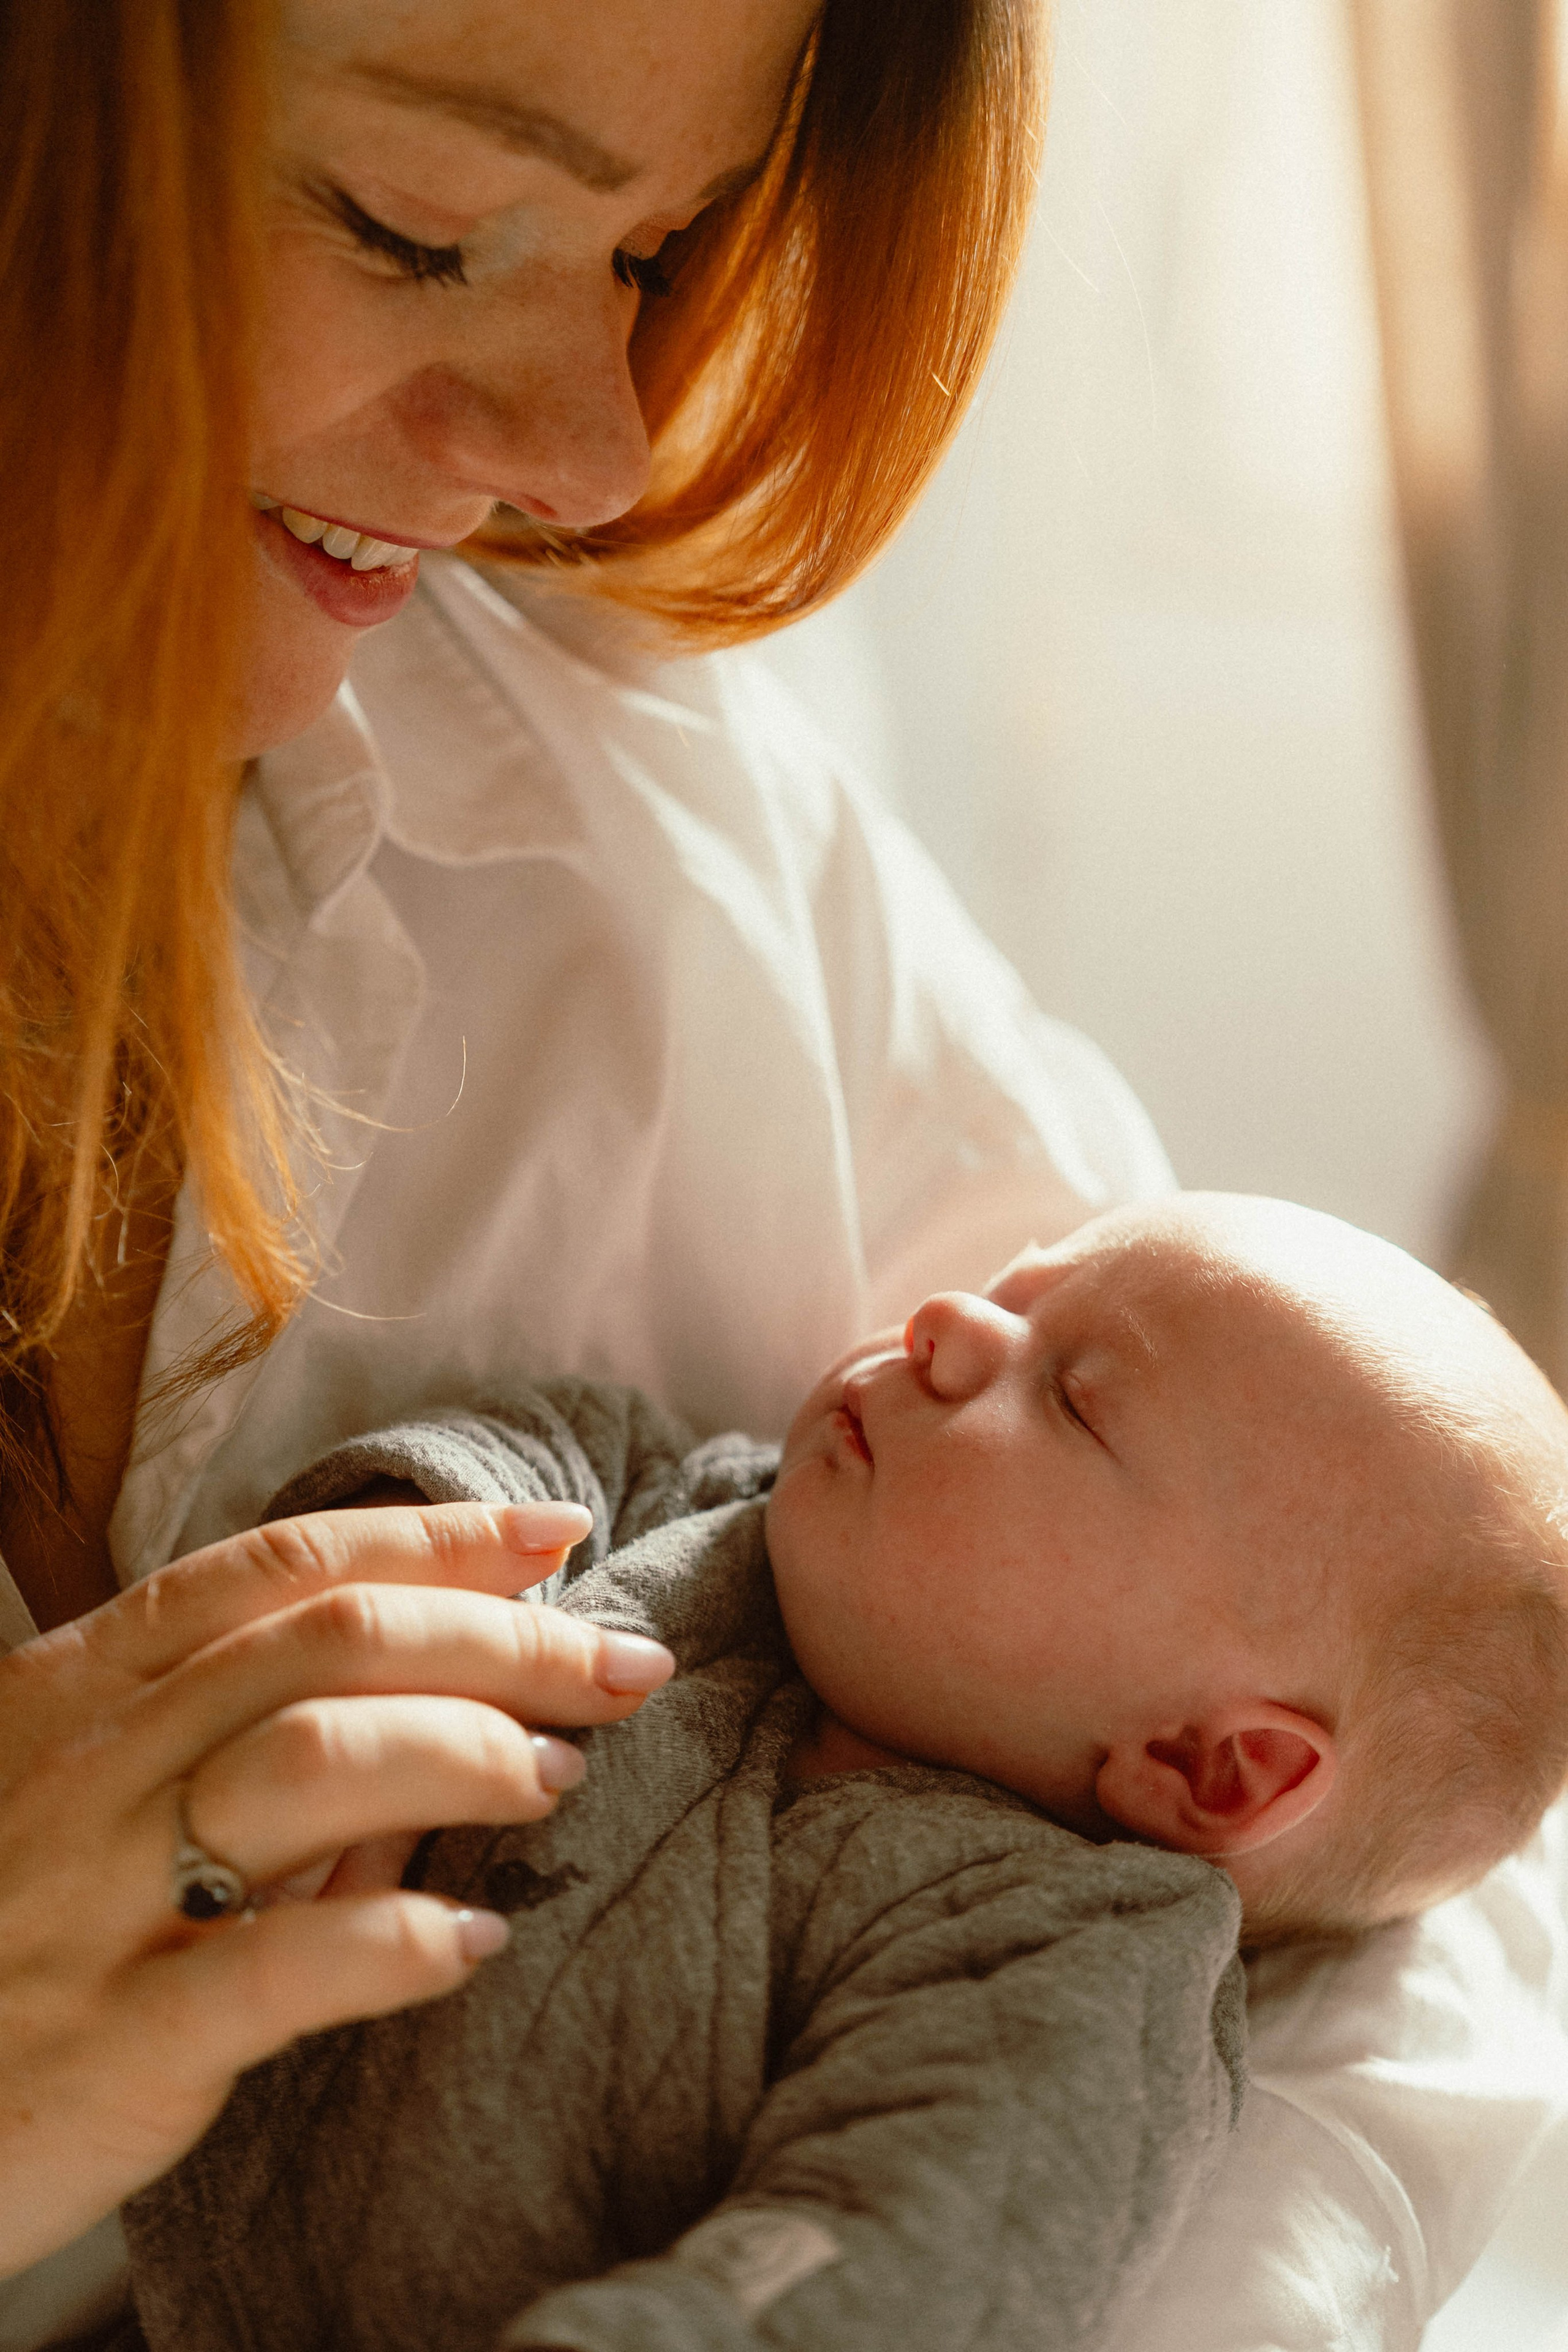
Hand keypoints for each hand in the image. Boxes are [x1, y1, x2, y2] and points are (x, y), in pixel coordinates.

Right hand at [0, 1499, 673, 2274]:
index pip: (283, 1570)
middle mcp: (93, 1769)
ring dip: (467, 1755)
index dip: (434, 1539)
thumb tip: (430, 1722)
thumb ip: (235, 1753)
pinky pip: (278, 1968)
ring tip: (561, 1778)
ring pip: (310, 1764)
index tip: (560, 1534)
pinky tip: (476, 1940)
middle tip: (625, 1665)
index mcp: (82, 1692)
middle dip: (503, 1638)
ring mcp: (99, 1898)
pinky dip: (397, 1940)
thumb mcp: (80, 1809)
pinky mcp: (115, 2039)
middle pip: (329, 1645)